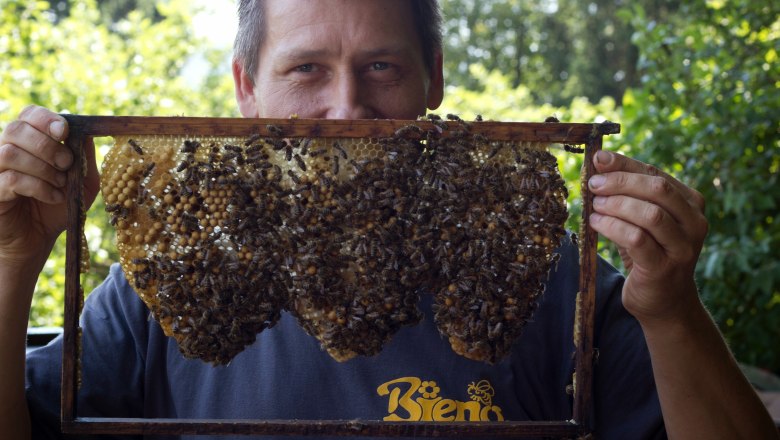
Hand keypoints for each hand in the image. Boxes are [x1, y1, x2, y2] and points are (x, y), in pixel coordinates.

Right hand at [0, 105, 98, 266]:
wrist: (39, 238)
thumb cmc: (59, 206)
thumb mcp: (82, 181)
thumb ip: (85, 157)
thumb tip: (88, 132)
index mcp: (27, 141)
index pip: (27, 114)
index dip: (44, 118)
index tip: (64, 131)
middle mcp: (6, 150)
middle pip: (15, 129)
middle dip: (46, 145)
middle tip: (66, 164)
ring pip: (10, 153)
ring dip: (43, 168)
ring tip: (60, 184)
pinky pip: (10, 179)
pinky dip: (38, 187)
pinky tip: (54, 197)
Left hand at [587, 150, 707, 323]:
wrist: (664, 301)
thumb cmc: (649, 253)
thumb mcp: (641, 220)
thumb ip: (627, 195)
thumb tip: (598, 166)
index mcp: (690, 203)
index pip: (655, 174)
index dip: (625, 164)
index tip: (598, 159)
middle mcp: (694, 222)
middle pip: (657, 189)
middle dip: (620, 182)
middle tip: (593, 184)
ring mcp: (683, 246)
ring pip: (650, 214)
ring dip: (616, 205)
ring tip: (594, 205)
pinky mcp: (664, 267)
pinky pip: (637, 240)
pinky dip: (612, 227)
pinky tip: (596, 223)